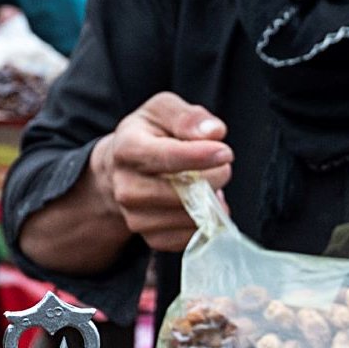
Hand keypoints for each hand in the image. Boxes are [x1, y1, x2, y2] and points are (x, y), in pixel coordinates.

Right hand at [90, 92, 232, 252]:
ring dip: (211, 202)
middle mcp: (125, 187)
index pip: (163, 157)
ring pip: (188, 217)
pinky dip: (206, 222)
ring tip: (210, 183)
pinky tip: (204, 204)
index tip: (225, 153)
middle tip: (222, 166)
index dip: (198, 156)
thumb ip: (187, 117)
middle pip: (180, 192)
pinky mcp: (151, 237)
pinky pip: (189, 237)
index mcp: (127, 149)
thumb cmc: (149, 134)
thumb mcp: (163, 110)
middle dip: (212, 179)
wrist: (123, 168)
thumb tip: (213, 132)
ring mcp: (135, 216)